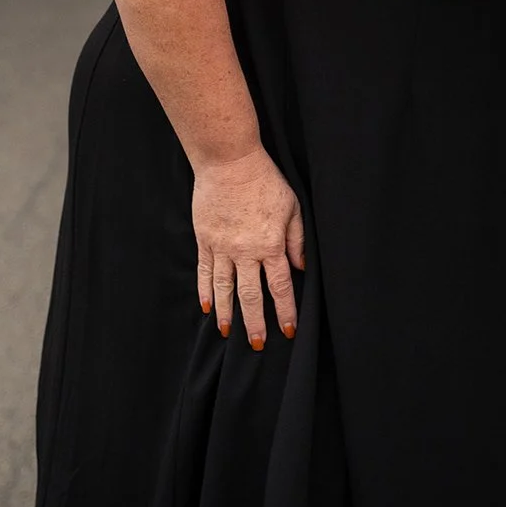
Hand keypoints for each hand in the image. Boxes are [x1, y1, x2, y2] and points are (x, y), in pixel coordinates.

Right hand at [193, 145, 304, 348]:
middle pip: (250, 295)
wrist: (228, 161)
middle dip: (255, 322)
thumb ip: (296, 240)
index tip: (288, 330)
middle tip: (258, 345)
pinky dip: (205, 291)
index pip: (279, 286)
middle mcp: (245, 250)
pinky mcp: (205, 240)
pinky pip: (204, 271)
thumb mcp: (292, 207)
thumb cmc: (265, 181)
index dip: (285, 310)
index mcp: (270, 244)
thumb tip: (301, 268)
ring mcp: (222, 246)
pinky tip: (207, 308)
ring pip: (224, 288)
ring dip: (227, 314)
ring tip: (228, 334)